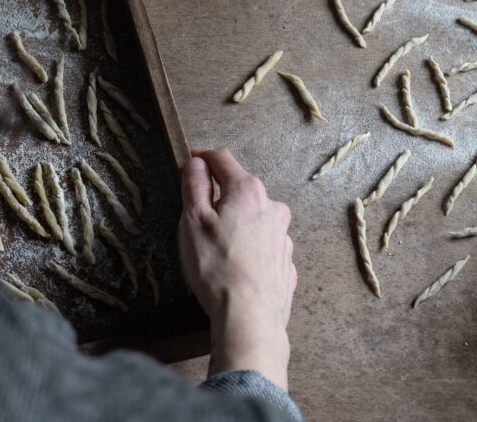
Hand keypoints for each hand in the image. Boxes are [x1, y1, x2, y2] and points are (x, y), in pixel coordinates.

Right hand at [179, 148, 296, 390]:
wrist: (249, 318)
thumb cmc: (218, 269)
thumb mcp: (193, 220)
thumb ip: (194, 185)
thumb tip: (197, 163)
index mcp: (247, 191)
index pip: (222, 159)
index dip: (202, 157)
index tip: (191, 161)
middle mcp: (272, 207)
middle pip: (240, 189)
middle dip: (219, 196)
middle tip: (197, 217)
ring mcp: (282, 235)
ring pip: (253, 217)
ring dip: (236, 223)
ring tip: (216, 249)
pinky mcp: (285, 261)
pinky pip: (263, 245)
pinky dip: (249, 248)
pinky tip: (234, 266)